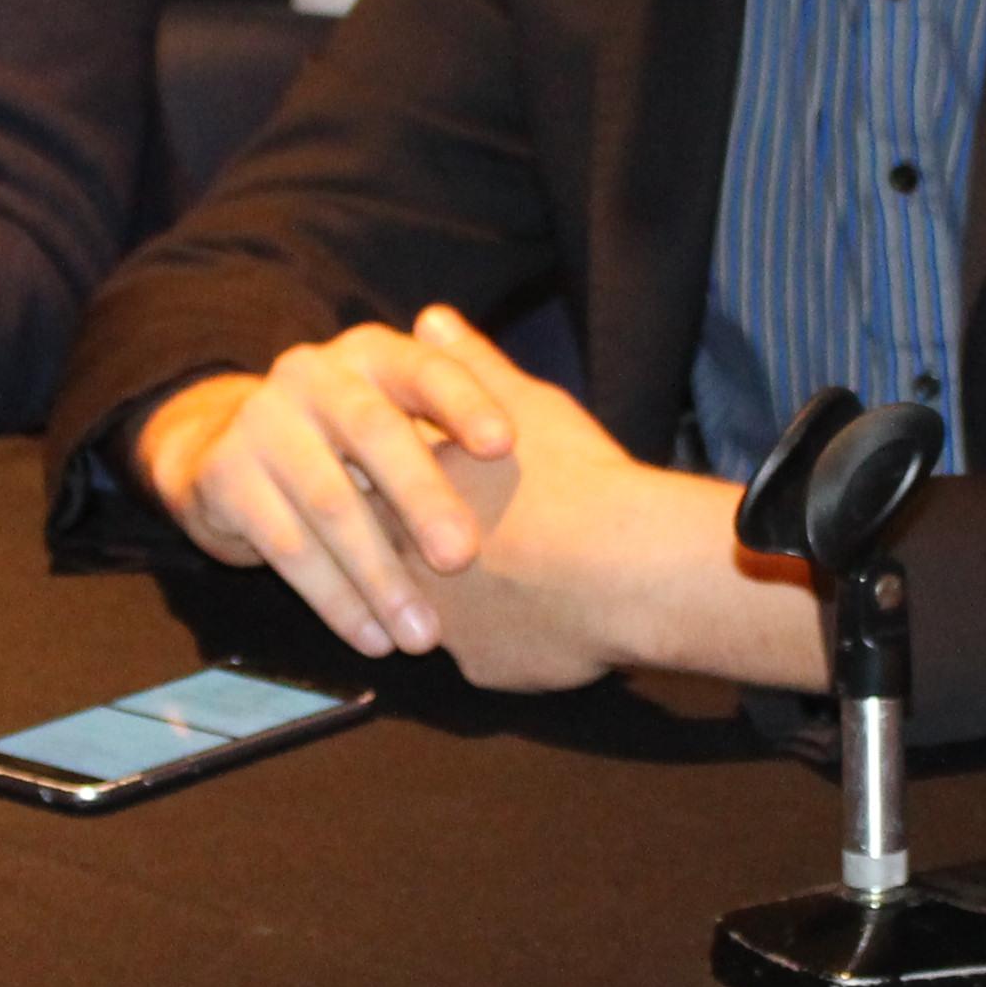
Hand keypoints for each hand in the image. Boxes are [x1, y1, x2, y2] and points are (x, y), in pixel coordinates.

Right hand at [131, 315, 520, 658]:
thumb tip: (532, 409)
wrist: (224, 453)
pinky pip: (288, 548)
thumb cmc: (349, 443)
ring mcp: (262, 423)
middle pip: (373, 434)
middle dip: (422, 498)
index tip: (506, 445)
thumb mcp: (402, 414)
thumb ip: (462, 408)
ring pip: (331, 504)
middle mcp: (312, 375)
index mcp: (369, 353)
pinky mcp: (226, 478)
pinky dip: (336, 599)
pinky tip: (373, 638)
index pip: (423, 368)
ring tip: (424, 635)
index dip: (464, 402)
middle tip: (462, 558)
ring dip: (380, 576)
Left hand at [397, 306, 798, 693]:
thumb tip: (430, 321)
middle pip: (376, 555)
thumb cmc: (574, 477)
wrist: (628, 569)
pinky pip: (480, 652)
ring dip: (441, 598)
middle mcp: (407, 564)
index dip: (369, 474)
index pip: (357, 484)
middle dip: (395, 545)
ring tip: (493, 577)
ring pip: (421, 612)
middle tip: (446, 531)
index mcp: (406, 495)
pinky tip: (535, 620)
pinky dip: (501, 637)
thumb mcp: (521, 404)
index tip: (379, 464)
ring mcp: (441, 622)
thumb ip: (467, 365)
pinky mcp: (480, 665)